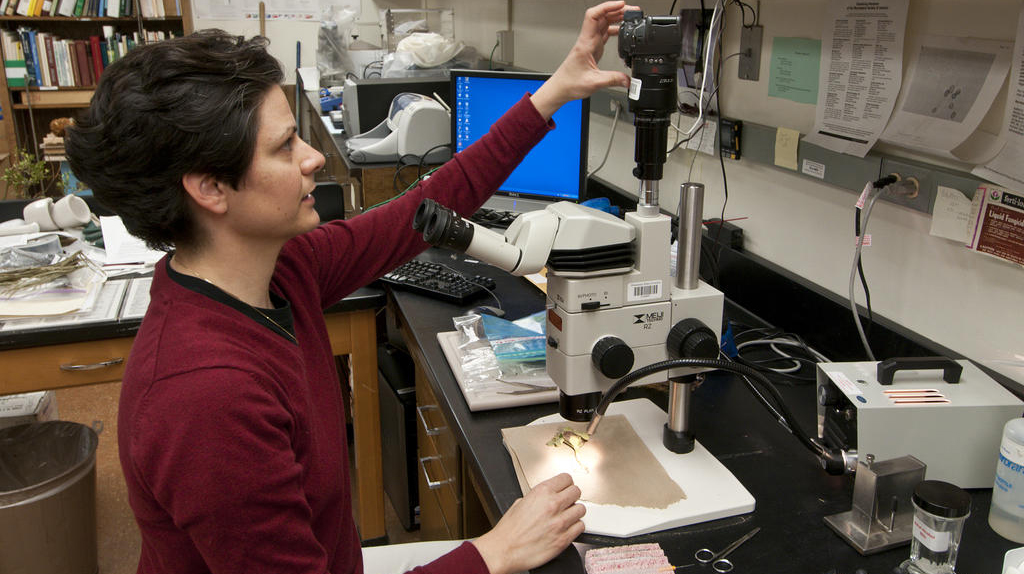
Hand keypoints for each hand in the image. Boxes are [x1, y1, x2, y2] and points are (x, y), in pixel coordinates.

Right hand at [471, 473, 585, 573]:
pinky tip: (567, 528)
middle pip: (576, 491)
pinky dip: (575, 527)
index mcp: (541, 492)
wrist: (504, 550)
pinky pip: (580, 527)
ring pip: (581, 509)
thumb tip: (546, 497)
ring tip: (567, 516)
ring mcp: (560, 522)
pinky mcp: (564, 538)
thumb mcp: (520, 503)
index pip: (566, 478)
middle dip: (572, 496)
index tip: (565, 488)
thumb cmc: (509, 530)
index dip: (566, 483)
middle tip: (567, 502)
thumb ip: (537, 498)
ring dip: (574, 512)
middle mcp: (553, 505)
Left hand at [530, 1, 635, 119]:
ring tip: (630, 17)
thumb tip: (628, 80)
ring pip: (604, 22)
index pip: (594, 16)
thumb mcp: (594, 83)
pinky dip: (614, 28)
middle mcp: (588, 40)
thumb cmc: (570, 83)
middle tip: (632, 12)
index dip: (607, 6)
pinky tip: (622, 30)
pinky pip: (604, 32)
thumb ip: (613, 80)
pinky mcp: (593, 48)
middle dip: (617, 10)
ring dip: (616, 17)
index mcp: (586, 43)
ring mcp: (590, 43)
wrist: (561, 88)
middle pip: (602, 16)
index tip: (621, 5)